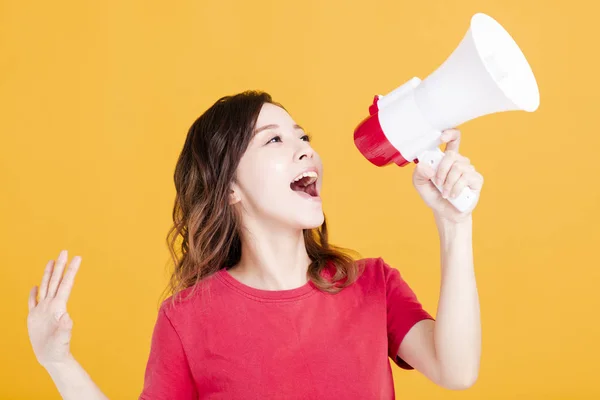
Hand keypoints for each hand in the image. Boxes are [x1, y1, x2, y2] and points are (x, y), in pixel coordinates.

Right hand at [27, 250, 80, 367]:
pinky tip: (35, 286)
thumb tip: (66, 318)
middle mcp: (51, 305)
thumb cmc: (59, 349)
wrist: (52, 357)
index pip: (66, 284)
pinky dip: (33, 293)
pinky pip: (32, 302)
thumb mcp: (62, 339)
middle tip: (65, 251)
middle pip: (56, 281)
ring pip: (45, 287)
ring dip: (48, 274)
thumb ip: (64, 329)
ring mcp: (42, 310)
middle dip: (61, 266)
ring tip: (52, 261)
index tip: (77, 257)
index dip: (71, 271)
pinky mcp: (34, 317)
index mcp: (59, 307)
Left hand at [412, 129, 483, 222]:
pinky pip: (466, 178)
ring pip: (458, 168)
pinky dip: (455, 188)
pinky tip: (452, 195)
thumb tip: (426, 166)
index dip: (450, 134)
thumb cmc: (433, 195)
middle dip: (441, 170)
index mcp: (446, 159)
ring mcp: (469, 170)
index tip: (442, 137)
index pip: (453, 140)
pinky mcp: (476, 180)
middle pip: (452, 155)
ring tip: (444, 193)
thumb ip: (419, 174)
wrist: (445, 213)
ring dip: (447, 182)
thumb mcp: (420, 184)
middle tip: (437, 182)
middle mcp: (459, 162)